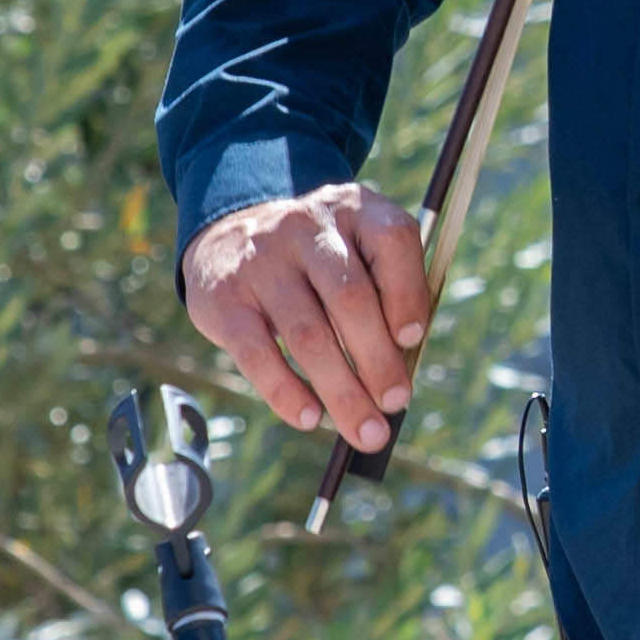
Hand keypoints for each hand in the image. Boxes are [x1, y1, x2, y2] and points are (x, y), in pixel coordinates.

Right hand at [187, 181, 439, 453]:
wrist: (228, 233)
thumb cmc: (316, 262)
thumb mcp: (355, 251)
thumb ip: (386, 297)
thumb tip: (400, 379)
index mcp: (354, 209)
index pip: (391, 241)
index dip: (407, 294)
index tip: (415, 341)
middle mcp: (307, 227)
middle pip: (350, 298)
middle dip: (378, 360)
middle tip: (395, 405)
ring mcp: (262, 260)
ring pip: (308, 333)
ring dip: (341, 390)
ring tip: (365, 430)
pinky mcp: (224, 298)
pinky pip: (257, 353)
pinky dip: (286, 391)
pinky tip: (310, 418)